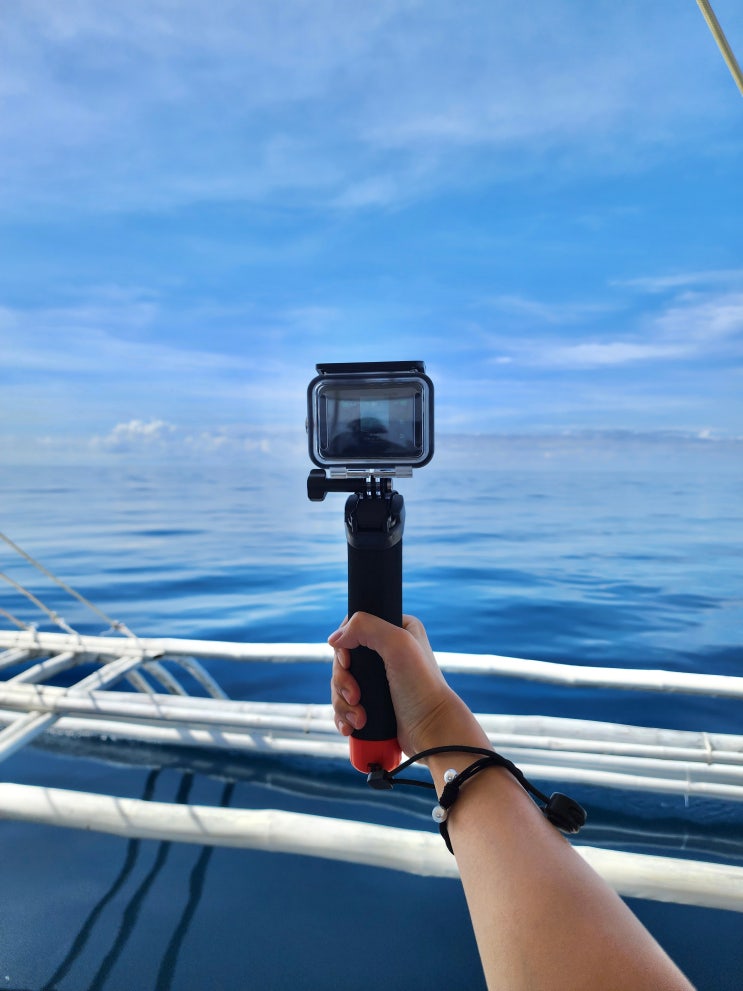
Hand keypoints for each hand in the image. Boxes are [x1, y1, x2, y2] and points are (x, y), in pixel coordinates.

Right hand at [328, 612, 488, 759]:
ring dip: (343, 702)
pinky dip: (344, 715)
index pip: (354, 627)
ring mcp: (378, 678)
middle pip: (343, 659)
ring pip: (341, 683)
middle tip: (355, 696)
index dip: (343, 646)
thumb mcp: (398, 644)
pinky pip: (345, 703)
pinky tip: (351, 726)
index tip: (348, 663)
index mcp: (396, 629)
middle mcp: (387, 651)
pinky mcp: (373, 701)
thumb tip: (334, 639)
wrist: (432, 730)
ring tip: (359, 718)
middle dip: (342, 681)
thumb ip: (365, 627)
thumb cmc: (422, 687)